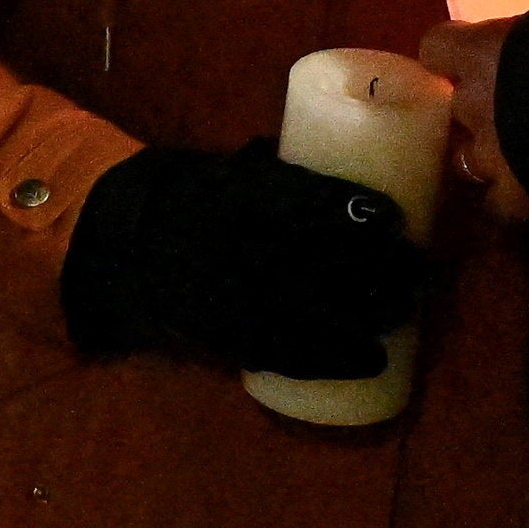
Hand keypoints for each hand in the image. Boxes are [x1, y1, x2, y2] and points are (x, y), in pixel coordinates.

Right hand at [58, 141, 429, 378]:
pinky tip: (374, 360)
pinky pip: (287, 354)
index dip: (349, 211)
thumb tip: (348, 167)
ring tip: (407, 311)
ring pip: (311, 313)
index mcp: (230, 197)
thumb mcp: (222, 169)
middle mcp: (231, 249)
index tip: (392, 217)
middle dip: (377, 270)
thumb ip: (278, 173)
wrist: (110, 251)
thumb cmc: (179, 197)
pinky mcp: (228, 339)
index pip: (298, 202)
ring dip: (368, 317)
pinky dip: (334, 359)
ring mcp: (229, 300)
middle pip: (318, 262)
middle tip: (418, 269)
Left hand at [416, 20, 528, 222]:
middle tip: (508, 106)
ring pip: (468, 159)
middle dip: (478, 108)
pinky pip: (500, 205)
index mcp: (481, 53)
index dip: (454, 55)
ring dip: (488, 155)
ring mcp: (490, 155)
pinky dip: (510, 201)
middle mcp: (473, 103)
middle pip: (456, 106)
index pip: (438, 49)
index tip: (471, 56)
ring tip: (517, 154)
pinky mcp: (516, 195)